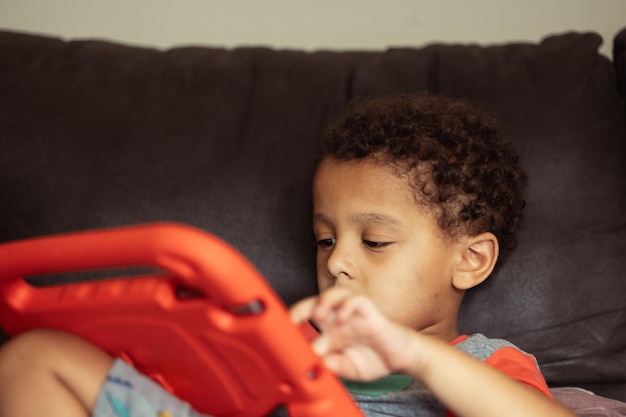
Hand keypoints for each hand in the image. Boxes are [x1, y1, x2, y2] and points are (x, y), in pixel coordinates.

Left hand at [290, 287, 414, 380]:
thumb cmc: (375, 359)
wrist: (401, 358)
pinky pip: (357, 300)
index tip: (282, 336)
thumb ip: (335, 366)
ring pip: (334, 293)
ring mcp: (353, 313)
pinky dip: (348, 306)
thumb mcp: (349, 369)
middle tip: (292, 319)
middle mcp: (339, 319)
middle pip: (315, 303)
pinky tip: (344, 318)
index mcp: (330, 331)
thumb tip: (319, 365)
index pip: (308, 323)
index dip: (294, 326)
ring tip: (319, 314)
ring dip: (323, 301)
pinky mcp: (369, 311)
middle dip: (301, 308)